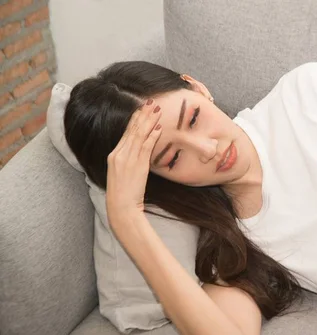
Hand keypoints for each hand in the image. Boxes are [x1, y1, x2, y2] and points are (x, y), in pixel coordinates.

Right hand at [106, 99, 161, 226]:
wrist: (121, 207)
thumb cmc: (123, 194)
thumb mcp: (122, 173)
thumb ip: (129, 160)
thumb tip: (139, 151)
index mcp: (114, 155)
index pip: (126, 133)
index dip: (135, 119)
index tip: (142, 108)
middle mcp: (119, 154)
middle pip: (132, 130)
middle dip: (142, 115)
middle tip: (151, 102)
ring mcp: (127, 159)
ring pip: (138, 135)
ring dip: (149, 121)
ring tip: (157, 110)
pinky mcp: (136, 165)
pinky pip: (145, 147)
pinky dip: (152, 136)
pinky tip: (158, 128)